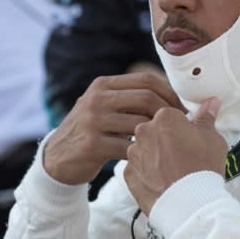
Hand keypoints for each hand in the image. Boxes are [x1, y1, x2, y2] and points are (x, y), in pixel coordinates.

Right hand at [43, 73, 184, 184]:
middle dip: (169, 112)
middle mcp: (96, 99)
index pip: (146, 79)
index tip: (182, 108)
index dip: (170, 93)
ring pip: (140, 123)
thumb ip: (129, 99)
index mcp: (103, 85)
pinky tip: (149, 157)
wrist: (58, 159)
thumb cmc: (92, 132)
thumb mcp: (104, 107)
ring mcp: (92, 121)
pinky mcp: (92, 144)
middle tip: (181, 127)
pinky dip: (143, 153)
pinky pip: (129, 147)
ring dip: (158, 135)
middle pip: (147, 98)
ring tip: (168, 143)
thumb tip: (172, 97)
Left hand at [124, 98, 227, 214]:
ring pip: (144, 149)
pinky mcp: (128, 174)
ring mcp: (133, 154)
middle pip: (155, 130)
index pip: (171, 115)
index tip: (189, 139)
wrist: (189, 203)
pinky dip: (147, 172)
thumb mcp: (212, 138)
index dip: (182, 127)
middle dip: (166, 139)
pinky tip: (162, 180)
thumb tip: (210, 103)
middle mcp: (144, 131)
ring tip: (173, 170)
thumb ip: (206, 118)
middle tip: (183, 155)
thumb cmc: (202, 168)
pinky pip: (138, 168)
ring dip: (155, 156)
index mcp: (164, 117)